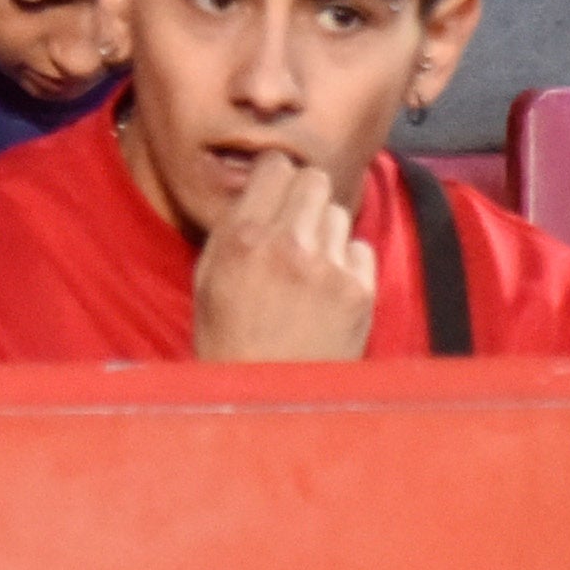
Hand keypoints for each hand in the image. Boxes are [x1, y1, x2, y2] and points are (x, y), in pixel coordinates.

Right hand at [191, 142, 378, 363]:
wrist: (267, 404)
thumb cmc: (230, 346)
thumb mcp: (208, 280)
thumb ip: (234, 228)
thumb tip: (260, 188)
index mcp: (243, 238)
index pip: (275, 165)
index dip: (276, 179)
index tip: (276, 194)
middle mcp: (287, 245)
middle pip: (314, 179)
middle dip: (304, 198)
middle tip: (296, 226)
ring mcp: (327, 268)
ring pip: (338, 212)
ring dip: (325, 231)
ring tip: (309, 266)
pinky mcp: (358, 292)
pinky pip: (361, 247)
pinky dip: (348, 263)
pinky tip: (328, 289)